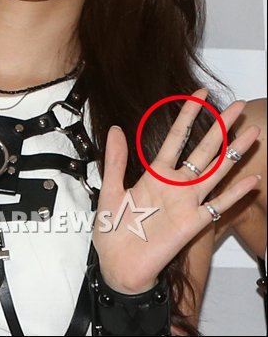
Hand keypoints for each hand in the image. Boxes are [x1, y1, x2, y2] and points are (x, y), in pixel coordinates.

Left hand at [93, 89, 260, 293]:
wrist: (117, 266)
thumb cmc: (113, 231)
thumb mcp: (110, 190)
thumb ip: (115, 160)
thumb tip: (115, 128)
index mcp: (155, 174)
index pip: (176, 138)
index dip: (188, 115)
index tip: (200, 95)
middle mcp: (176, 184)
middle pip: (203, 149)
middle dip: (220, 127)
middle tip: (237, 106)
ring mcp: (187, 202)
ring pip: (216, 172)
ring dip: (234, 153)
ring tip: (252, 133)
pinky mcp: (193, 223)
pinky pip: (218, 206)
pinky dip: (235, 194)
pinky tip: (251, 179)